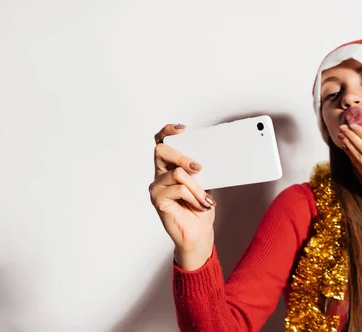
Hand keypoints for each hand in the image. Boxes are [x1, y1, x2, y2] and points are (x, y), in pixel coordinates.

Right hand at [149, 124, 215, 269]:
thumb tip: (205, 155)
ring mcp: (156, 187)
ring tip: (205, 200)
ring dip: (196, 186)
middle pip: (161, 151)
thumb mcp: (204, 183)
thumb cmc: (200, 208)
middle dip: (182, 156)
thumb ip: (198, 169)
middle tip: (199, 168)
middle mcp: (159, 175)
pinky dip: (193, 196)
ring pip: (176, 172)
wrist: (199, 234)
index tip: (183, 128)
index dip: (168, 131)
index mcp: (169, 167)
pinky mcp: (157, 199)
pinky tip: (199, 205)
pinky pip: (178, 188)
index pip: (161, 143)